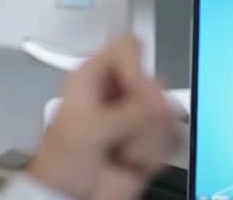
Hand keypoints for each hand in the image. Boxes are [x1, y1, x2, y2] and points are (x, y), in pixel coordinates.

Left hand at [26, 35, 181, 199]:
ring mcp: (133, 114)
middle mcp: (114, 91)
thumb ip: (124, 113)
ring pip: (166, 111)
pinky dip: (154, 153)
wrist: (70, 194)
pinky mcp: (148, 137)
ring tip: (121, 149)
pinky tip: (131, 159)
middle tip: (126, 130)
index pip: (126, 48)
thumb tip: (156, 104)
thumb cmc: (61, 160)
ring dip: (146, 139)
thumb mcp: (87, 129)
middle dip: (144, 113)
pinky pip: (171, 135)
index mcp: (90, 76)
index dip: (135, 69)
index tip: (135, 94)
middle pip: (154, 81)